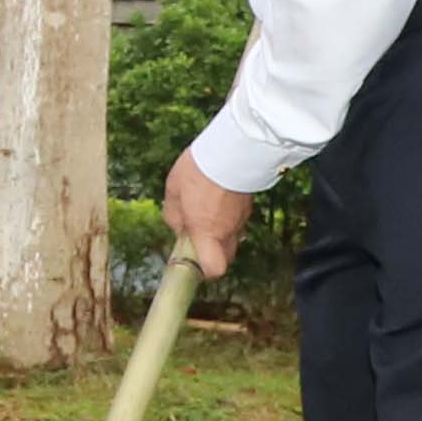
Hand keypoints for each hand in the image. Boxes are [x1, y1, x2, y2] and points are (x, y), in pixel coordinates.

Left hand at [156, 151, 250, 278]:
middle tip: (195, 234)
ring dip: (218, 233)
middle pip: (225, 257)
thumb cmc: (199, 170)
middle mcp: (228, 230)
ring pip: (231, 238)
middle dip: (210, 252)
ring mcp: (241, 219)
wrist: (232, 149)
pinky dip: (226, 218)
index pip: (214, 269)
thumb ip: (174, 216)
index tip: (191, 260)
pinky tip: (216, 198)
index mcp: (207, 231)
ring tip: (204, 209)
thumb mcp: (173, 192)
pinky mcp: (248, 206)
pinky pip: (236, 221)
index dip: (204, 271)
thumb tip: (178, 228)